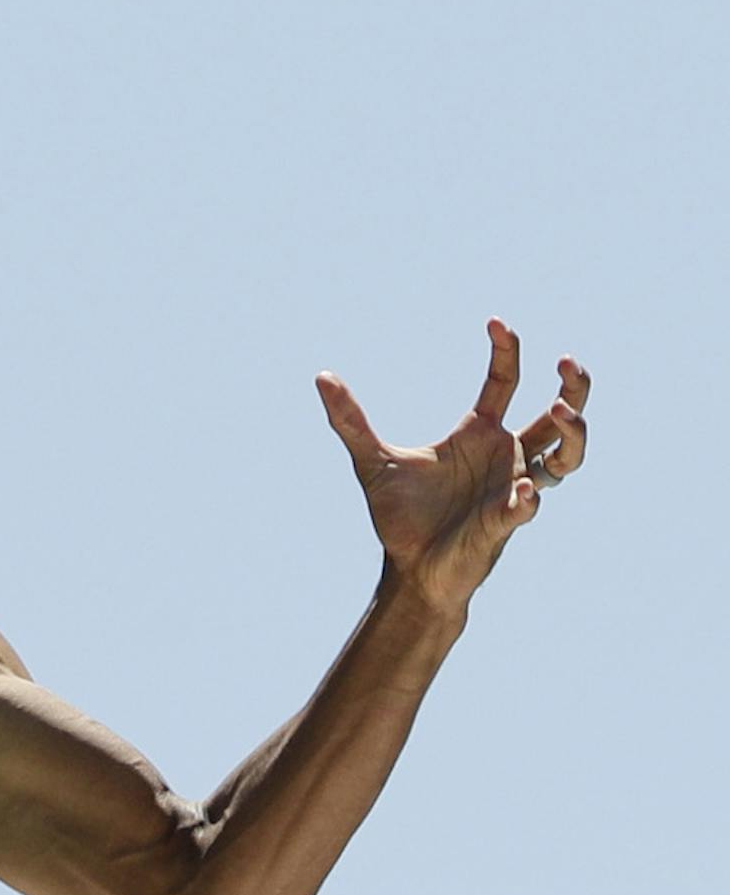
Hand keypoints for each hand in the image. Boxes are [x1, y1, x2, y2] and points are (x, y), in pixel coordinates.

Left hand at [317, 323, 589, 618]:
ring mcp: (513, 487)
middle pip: (559, 413)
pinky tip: (520, 493)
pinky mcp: (506, 523)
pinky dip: (528, 499)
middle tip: (566, 360)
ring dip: (573, 434)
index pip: (506, 379)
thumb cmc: (401, 519)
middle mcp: (505, 455)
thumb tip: (322, 378)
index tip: (496, 322)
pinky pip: (529, 507)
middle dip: (573, 386)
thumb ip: (350, 422)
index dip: (507, 349)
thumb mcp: (372, 464)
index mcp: (479, 433)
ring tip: (559, 413)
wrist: (410, 572)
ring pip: (567, 456)